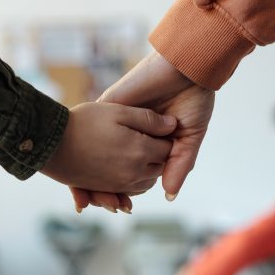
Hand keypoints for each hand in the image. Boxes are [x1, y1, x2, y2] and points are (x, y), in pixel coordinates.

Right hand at [42, 102, 176, 193]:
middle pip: (160, 167)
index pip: (168, 148)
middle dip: (159, 154)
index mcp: (140, 150)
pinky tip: (128, 168)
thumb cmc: (84, 121)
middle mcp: (133, 172)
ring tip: (139, 152)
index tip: (157, 127)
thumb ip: (148, 119)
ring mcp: (120, 184)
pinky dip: (136, 182)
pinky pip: (132, 191)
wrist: (52, 142)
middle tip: (149, 138)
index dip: (165, 137)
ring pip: (148, 182)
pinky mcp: (107, 189)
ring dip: (149, 170)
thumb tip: (173, 125)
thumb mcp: (118, 110)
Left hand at [71, 52, 214, 211]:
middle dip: (105, 188)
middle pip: (109, 166)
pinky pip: (89, 131)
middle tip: (106, 205)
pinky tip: (81, 170)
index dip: (126, 191)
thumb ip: (179, 165)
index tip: (122, 207)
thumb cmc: (193, 100)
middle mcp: (130, 135)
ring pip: (96, 153)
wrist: (188, 68)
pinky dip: (84, 151)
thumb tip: (169, 195)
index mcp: (149, 144)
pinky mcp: (109, 106)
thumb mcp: (189, 139)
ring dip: (90, 175)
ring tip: (90, 197)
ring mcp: (117, 122)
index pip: (132, 172)